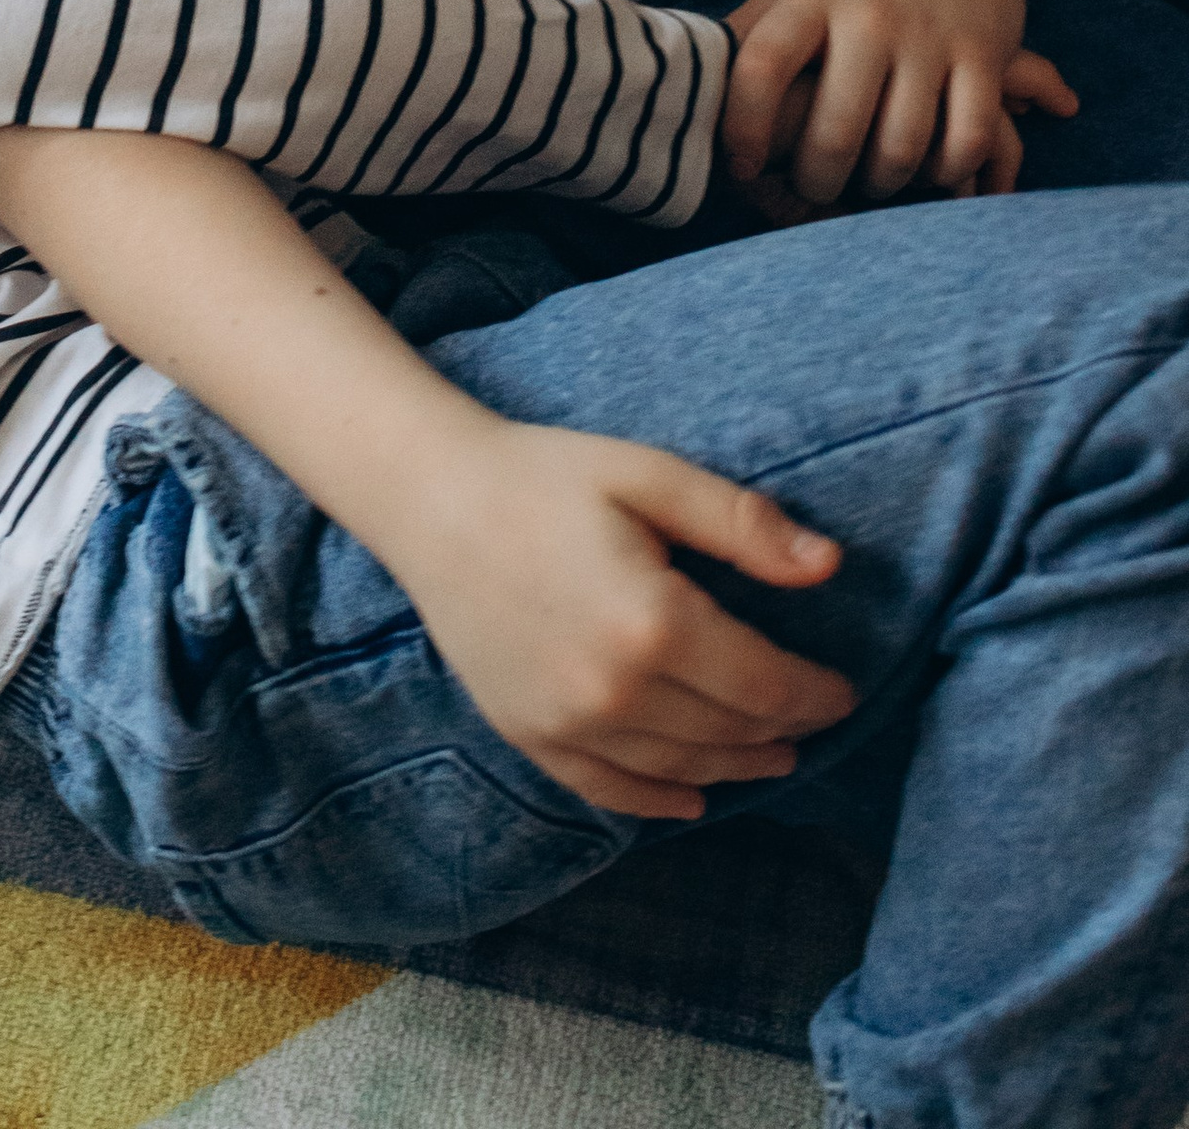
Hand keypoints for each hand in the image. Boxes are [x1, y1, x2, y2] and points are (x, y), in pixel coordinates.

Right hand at [394, 417, 852, 822]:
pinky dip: (660, 800)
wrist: (429, 497)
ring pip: (682, 769)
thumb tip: (829, 566)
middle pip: (730, 734)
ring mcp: (568, 723)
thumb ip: (741, 524)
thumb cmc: (544, 475)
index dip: (817, 695)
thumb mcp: (649, 475)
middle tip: (813, 721)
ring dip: (736, 767)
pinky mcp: (530, 735)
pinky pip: (612, 790)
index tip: (845, 692)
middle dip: (784, 731)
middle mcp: (615, 690)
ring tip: (770, 755)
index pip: (767, 687)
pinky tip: (692, 796)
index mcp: (654, 623)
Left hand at [724, 0, 1076, 204]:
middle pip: (835, 131)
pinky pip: (967, 139)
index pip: (760, 68)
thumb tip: (693, 99)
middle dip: (818, 180)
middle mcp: (868, 15)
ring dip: (882, 184)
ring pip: (902, 147)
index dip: (744, 129)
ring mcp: (930, 36)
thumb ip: (749, 36)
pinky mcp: (984, 54)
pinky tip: (929, 169)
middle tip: (815, 189)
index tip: (743, 167)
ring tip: (869, 183)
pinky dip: (946, 171)